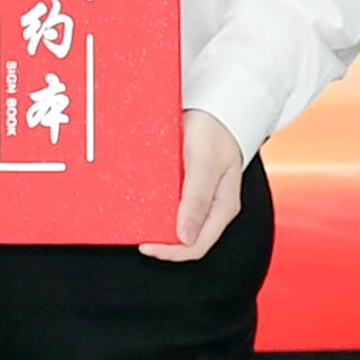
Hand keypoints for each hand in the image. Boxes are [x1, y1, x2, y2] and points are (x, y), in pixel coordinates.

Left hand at [139, 110, 249, 261]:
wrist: (211, 107)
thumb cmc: (214, 130)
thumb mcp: (205, 163)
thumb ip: (197, 199)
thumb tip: (185, 237)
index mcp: (223, 207)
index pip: (197, 245)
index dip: (171, 252)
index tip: (146, 246)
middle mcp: (210, 207)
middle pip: (185, 239)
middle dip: (162, 243)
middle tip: (137, 236)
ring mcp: (198, 198)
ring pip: (176, 224)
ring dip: (156, 227)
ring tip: (136, 222)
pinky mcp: (185, 187)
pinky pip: (170, 206)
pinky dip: (155, 210)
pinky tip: (142, 206)